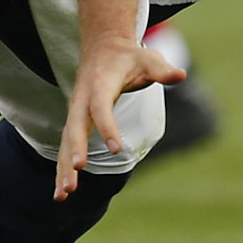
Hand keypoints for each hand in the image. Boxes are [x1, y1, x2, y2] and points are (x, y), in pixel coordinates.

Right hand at [54, 38, 185, 199]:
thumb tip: (181, 75)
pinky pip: (65, 147)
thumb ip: (162, 70)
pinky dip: (61, 169)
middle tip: (78, 169)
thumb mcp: (147, 58)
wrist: (102, 48)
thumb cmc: (129, 57)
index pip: (101, 107)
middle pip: (75, 126)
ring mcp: (75, 112)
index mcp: (99, 85)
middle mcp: (82, 100)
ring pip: (66, 141)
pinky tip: (61, 194)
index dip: (107, 126)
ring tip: (64, 194)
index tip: (117, 148)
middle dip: (75, 148)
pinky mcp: (74, 123)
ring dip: (63, 167)